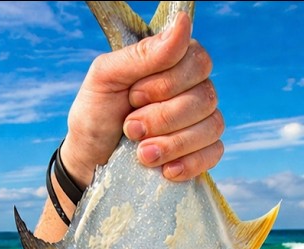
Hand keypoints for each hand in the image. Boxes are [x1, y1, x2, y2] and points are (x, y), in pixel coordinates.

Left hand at [61, 13, 223, 184]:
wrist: (88, 161)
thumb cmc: (96, 114)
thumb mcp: (107, 77)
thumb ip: (144, 53)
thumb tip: (184, 23)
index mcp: (173, 62)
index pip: (197, 60)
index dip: (165, 83)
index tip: (133, 95)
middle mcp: (193, 88)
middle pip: (205, 96)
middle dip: (163, 117)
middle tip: (130, 127)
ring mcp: (202, 121)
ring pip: (211, 126)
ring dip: (172, 143)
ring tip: (141, 153)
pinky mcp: (204, 151)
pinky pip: (215, 153)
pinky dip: (189, 163)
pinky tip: (165, 169)